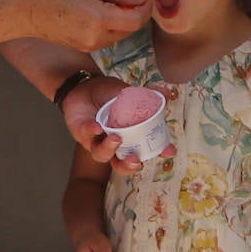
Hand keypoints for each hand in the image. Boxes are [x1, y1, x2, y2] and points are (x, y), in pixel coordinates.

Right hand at [25, 0, 147, 54]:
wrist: (29, 12)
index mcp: (100, 19)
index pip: (136, 20)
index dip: (146, 8)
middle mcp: (98, 37)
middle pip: (131, 28)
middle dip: (134, 13)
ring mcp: (92, 45)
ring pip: (121, 34)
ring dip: (122, 20)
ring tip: (105, 2)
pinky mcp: (86, 48)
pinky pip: (108, 38)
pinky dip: (111, 26)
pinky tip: (97, 13)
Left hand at [62, 75, 176, 176]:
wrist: (85, 85)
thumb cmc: (109, 95)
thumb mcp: (129, 93)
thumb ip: (146, 95)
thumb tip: (165, 91)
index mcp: (130, 138)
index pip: (147, 150)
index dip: (158, 152)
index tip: (169, 150)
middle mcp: (114, 145)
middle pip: (122, 165)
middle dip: (129, 166)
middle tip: (135, 159)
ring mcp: (97, 141)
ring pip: (102, 155)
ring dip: (109, 149)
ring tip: (115, 138)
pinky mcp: (81, 133)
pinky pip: (86, 135)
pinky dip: (91, 131)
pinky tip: (96, 126)